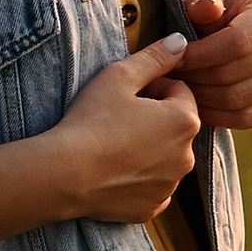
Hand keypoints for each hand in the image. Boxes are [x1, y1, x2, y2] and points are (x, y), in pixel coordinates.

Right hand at [50, 36, 201, 220]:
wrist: (64, 173)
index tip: (126, 94)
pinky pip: (152, 186)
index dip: (152, 87)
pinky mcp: (151, 207)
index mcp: (185, 120)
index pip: (179, 91)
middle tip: (117, 118)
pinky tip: (114, 170)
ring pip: (165, 157)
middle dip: (153, 118)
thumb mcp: (120, 76)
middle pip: (175, 125)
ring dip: (148, 148)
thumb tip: (181, 43)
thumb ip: (156, 57)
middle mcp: (187, 156)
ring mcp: (170, 185)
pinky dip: (138, 178)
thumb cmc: (91, 121)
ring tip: (113, 144)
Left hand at [174, 0, 251, 130]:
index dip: (202, 54)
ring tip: (177, 89)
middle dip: (196, 77)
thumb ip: (199, 0)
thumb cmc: (206, 12)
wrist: (223, 32)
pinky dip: (216, 116)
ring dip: (202, 97)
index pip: (238, 41)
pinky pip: (246, 117)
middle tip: (168, 77)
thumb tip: (205, 8)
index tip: (173, 59)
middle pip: (236, 72)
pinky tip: (194, 104)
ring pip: (238, 98)